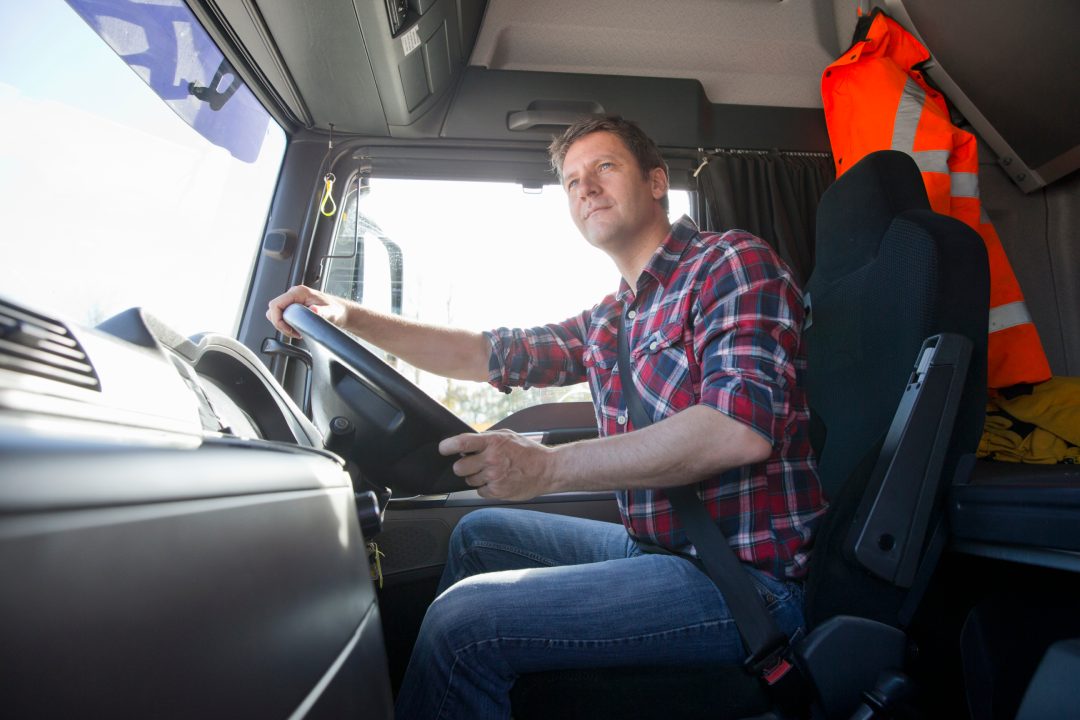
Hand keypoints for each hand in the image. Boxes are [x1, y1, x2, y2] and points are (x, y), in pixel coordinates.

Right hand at [266, 285, 347, 338]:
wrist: (340, 311)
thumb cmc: (336, 310)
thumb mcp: (331, 312)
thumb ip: (322, 312)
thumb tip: (313, 310)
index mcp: (299, 292)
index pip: (276, 304)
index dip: (277, 319)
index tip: (288, 329)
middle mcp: (294, 294)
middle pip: (273, 309)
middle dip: (280, 324)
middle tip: (293, 332)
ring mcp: (292, 300)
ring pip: (276, 313)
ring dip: (282, 325)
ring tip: (295, 331)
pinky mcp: (293, 306)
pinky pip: (281, 315)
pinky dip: (285, 324)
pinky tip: (296, 329)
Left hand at [439, 430, 555, 500]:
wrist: (547, 469)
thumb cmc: (528, 452)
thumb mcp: (507, 436)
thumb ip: (487, 439)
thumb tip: (466, 444)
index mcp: (493, 442)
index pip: (462, 443)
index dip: (448, 446)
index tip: (443, 449)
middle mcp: (492, 459)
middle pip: (460, 467)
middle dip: (463, 467)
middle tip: (473, 465)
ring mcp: (494, 477)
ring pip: (469, 481)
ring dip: (476, 478)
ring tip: (492, 473)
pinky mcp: (498, 491)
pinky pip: (480, 491)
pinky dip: (485, 488)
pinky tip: (498, 481)